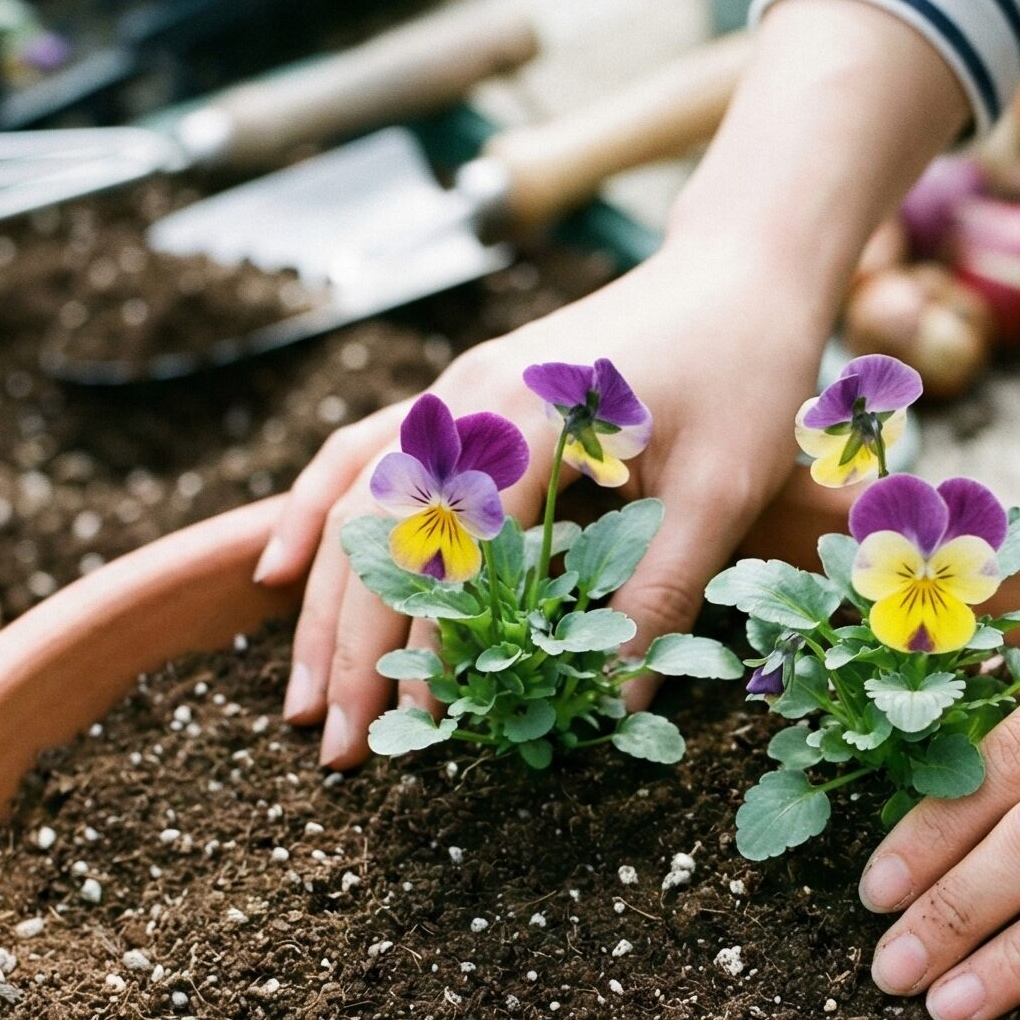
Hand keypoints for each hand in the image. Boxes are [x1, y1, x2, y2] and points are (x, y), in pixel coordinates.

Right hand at [253, 240, 827, 762]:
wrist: (739, 270)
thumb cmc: (742, 374)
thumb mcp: (722, 494)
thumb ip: (661, 596)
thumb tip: (611, 709)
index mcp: (532, 419)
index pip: (453, 551)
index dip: (432, 645)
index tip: (428, 728)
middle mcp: (470, 398)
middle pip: (378, 535)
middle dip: (352, 649)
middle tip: (343, 750)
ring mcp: (453, 392)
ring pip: (352, 503)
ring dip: (318, 606)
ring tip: (304, 702)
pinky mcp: (456, 395)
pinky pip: (358, 453)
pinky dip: (312, 515)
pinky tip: (277, 576)